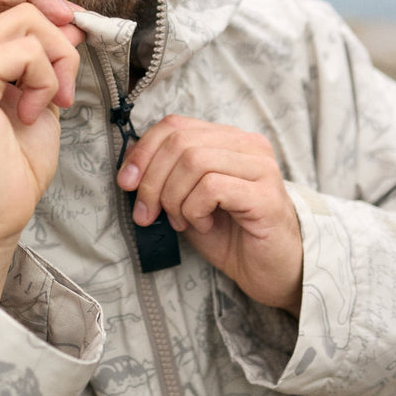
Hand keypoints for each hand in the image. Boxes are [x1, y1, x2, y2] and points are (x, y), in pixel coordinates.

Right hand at [0, 0, 84, 302]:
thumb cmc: (6, 168)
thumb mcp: (34, 95)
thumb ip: (43, 55)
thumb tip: (68, 19)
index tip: (64, 23)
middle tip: (71, 36)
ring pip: (23, 18)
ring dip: (58, 57)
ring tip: (55, 99)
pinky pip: (26, 51)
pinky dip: (47, 78)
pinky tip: (37, 113)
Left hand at [117, 115, 302, 316]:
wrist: (270, 271)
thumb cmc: (229, 234)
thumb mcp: (185, 199)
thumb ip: (164, 176)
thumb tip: (130, 162)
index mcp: (227, 139)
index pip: (174, 125)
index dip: (142, 152)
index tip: (126, 183)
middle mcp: (248, 145)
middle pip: (180, 142)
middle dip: (152, 181)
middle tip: (148, 213)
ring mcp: (261, 168)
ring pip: (193, 161)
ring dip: (173, 198)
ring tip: (182, 221)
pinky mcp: (266, 195)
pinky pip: (211, 188)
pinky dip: (194, 210)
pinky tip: (202, 225)